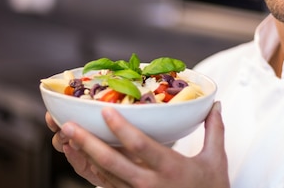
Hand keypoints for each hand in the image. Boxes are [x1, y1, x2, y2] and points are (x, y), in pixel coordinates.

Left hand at [45, 101, 228, 187]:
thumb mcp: (216, 161)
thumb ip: (214, 130)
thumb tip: (215, 104)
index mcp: (171, 168)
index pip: (141, 146)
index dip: (121, 128)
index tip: (106, 111)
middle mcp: (151, 184)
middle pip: (113, 163)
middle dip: (88, 143)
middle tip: (68, 126)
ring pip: (105, 176)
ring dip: (84, 157)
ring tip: (67, 139)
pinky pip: (108, 186)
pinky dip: (92, 172)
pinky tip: (81, 158)